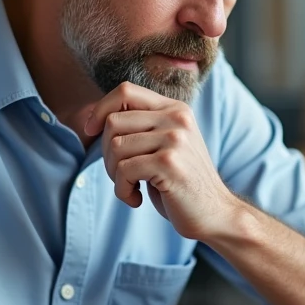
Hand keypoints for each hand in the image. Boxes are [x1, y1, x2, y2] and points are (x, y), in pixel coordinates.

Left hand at [85, 81, 238, 240]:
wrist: (215, 214)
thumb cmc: (181, 184)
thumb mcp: (163, 146)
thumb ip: (139, 128)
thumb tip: (92, 119)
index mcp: (175, 109)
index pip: (125, 91)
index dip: (100, 109)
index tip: (90, 131)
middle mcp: (177, 118)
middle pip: (113, 121)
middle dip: (106, 153)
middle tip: (122, 175)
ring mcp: (175, 139)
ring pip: (115, 146)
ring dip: (114, 174)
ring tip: (131, 187)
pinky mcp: (169, 163)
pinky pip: (124, 170)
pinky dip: (122, 191)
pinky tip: (136, 200)